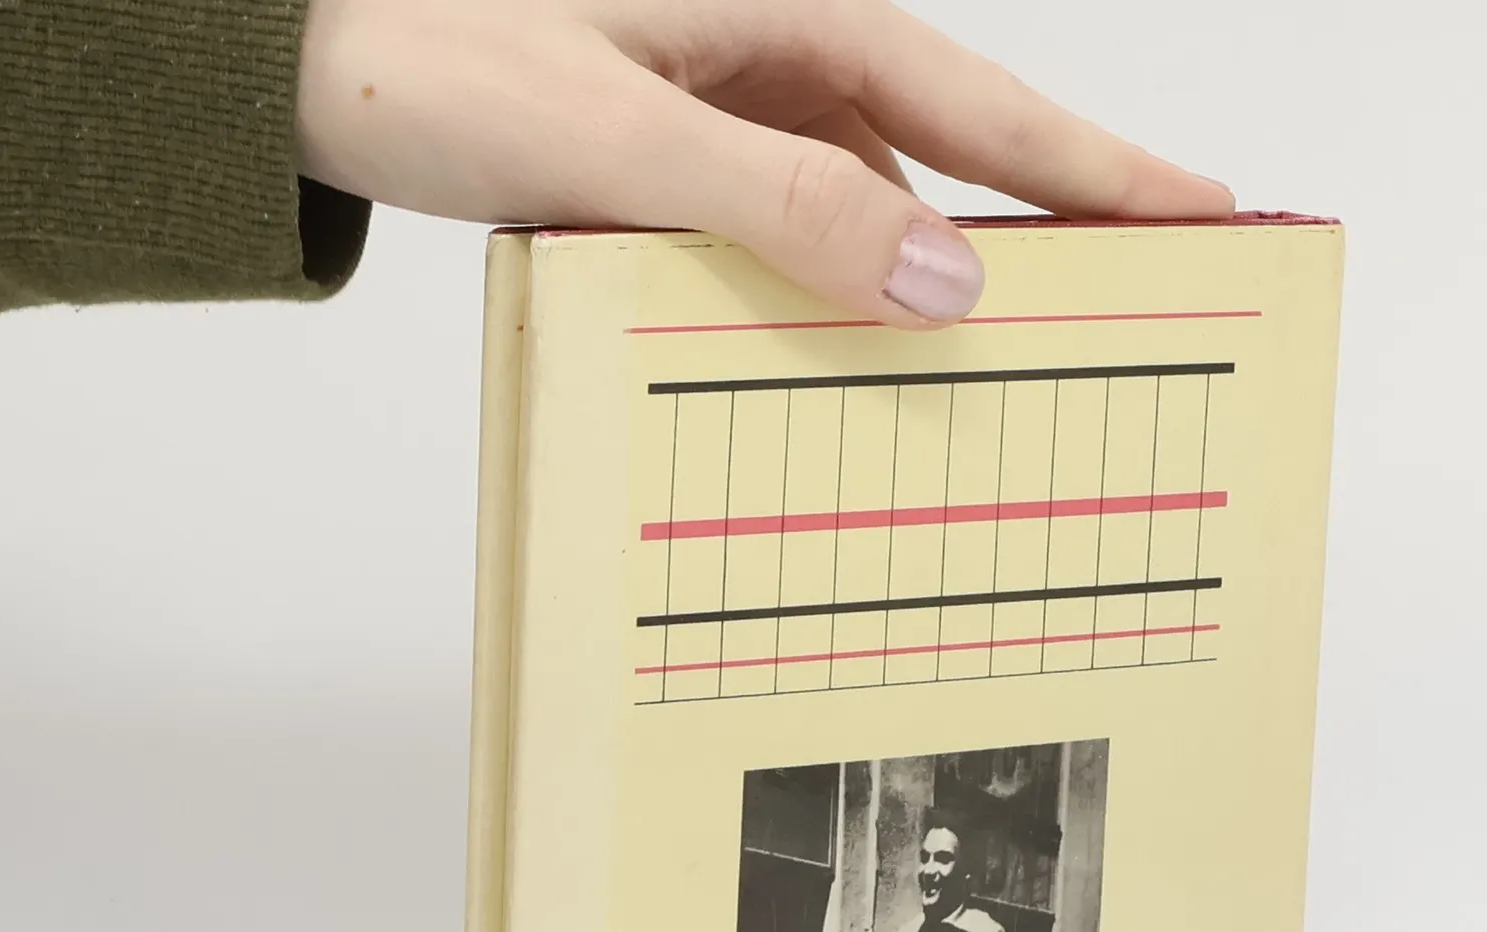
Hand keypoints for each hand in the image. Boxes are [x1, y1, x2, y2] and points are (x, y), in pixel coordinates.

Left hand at [295, 0, 1234, 326]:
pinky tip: (845, 332)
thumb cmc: (412, 48)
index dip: (1099, 167)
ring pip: (864, 190)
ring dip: (928, 265)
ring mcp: (715, 91)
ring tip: (1018, 344)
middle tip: (1154, 283)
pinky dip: (825, 273)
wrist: (277, 46)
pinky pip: (782, 213)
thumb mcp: (611, 134)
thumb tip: (947, 281)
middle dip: (1048, 219)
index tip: (1209, 208)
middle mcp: (762, 41)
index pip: (980, 107)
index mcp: (778, 9)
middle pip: (943, 146)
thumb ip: (783, 205)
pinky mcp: (666, 138)